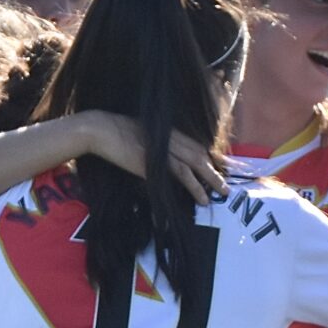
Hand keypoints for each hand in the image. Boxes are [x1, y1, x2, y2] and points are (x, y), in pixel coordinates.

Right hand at [77, 111, 227, 200]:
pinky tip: (202, 198)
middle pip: (200, 153)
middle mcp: (170, 138)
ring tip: (221, 193)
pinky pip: (181, 174)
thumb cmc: (114, 135)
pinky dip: (194, 187)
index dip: (210, 157)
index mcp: (167, 131)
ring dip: (211, 180)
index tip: (221, 168)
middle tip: (227, 184)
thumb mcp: (140, 138)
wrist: (100, 130)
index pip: (195, 144)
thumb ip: (155, 148)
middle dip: (216, 169)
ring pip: (195, 163)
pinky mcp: (156, 161)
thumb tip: (162, 164)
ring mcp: (163, 148)